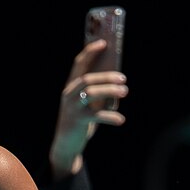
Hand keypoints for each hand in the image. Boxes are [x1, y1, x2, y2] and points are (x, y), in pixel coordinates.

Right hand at [48, 38, 128, 179]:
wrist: (66, 146)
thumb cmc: (80, 121)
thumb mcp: (87, 104)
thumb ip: (97, 92)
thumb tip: (118, 81)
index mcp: (70, 87)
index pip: (79, 64)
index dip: (90, 52)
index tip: (104, 43)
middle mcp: (69, 94)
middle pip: (88, 78)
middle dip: (107, 76)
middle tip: (123, 78)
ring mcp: (72, 108)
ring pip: (91, 92)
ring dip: (110, 90)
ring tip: (124, 92)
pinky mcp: (78, 121)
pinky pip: (96, 115)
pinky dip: (110, 117)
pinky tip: (120, 120)